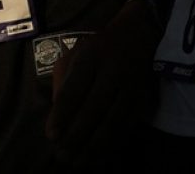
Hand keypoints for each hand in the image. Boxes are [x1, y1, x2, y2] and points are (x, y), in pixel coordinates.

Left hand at [46, 0, 161, 161]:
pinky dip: (112, 143)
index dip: (62, 114)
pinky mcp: (142, 98)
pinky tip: (99, 155)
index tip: (52, 135)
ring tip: (79, 161)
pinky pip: (126, 126)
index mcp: (90, 57)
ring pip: (112, 120)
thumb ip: (64, 83)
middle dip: (77, 135)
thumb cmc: (98, 48)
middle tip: (62, 156)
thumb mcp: (76, 55)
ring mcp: (130, 85)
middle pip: (93, 108)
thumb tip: (57, 117)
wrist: (139, 33)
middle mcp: (112, 70)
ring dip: (95, 145)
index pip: (74, 89)